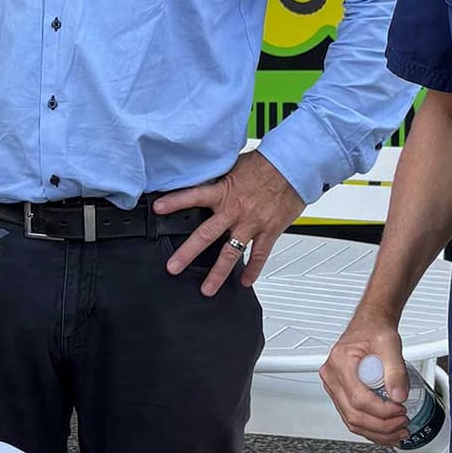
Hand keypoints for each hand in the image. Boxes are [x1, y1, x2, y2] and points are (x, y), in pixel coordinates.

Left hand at [154, 152, 304, 294]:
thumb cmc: (267, 163)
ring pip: (231, 253)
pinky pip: (259, 255)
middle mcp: (235, 210)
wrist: (294, 165)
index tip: (158, 209)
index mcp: (224, 191)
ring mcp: (251, 224)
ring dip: (218, 273)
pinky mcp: (269, 231)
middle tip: (173, 267)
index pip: (193, 196)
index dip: (174, 202)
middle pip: (206, 235)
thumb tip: (205, 179)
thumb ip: (220, 179)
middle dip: (188, 253)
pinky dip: (253, 270)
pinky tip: (245, 281)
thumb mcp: (236, 166)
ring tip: (207, 289)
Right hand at [320, 318, 411, 445]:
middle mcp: (331, 377)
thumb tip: (399, 396)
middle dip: (381, 425)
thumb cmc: (374, 330)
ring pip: (351, 420)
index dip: (381, 410)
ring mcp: (334, 387)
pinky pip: (352, 417)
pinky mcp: (341, 394)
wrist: (369, 325)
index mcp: (340, 363)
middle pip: (353, 414)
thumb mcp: (389, 344)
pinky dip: (370, 428)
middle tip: (401, 423)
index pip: (358, 398)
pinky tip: (386, 430)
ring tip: (397, 431)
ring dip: (376, 432)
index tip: (399, 409)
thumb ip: (395, 370)